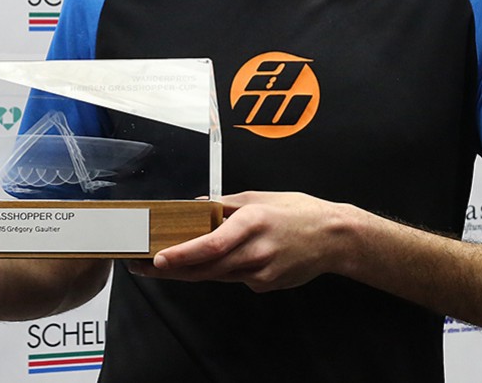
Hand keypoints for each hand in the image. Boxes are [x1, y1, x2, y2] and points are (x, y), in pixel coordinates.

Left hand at [130, 191, 351, 291]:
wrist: (334, 238)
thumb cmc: (299, 212)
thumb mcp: (260, 198)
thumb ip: (225, 204)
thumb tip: (196, 206)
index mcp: (252, 223)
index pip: (211, 245)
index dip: (182, 255)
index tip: (159, 259)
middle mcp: (256, 250)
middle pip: (207, 268)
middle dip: (174, 269)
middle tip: (146, 266)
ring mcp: (262, 272)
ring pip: (218, 275)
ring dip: (192, 272)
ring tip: (167, 265)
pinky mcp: (267, 284)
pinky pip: (237, 278)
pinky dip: (225, 270)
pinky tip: (226, 260)